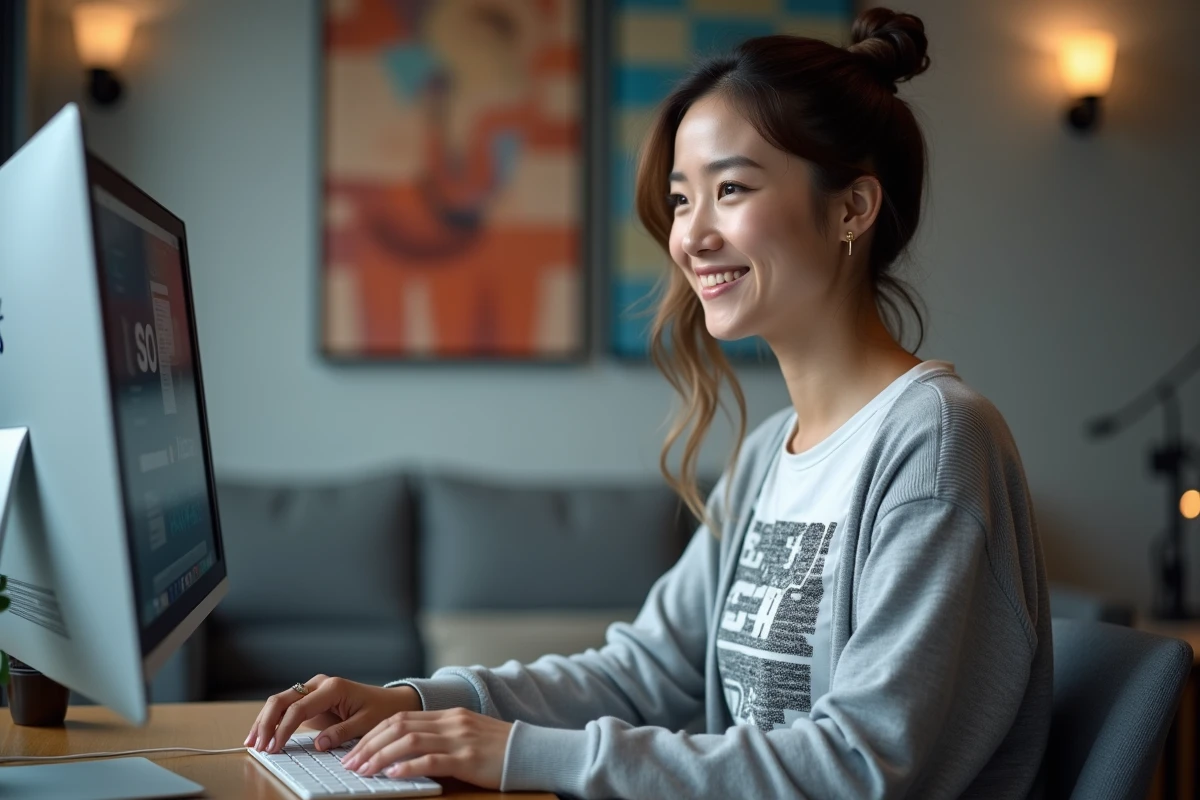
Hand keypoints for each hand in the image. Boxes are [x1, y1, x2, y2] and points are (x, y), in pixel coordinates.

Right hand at [246, 675, 420, 754]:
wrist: (391, 701)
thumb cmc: (381, 710)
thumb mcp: (366, 723)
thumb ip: (342, 732)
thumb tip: (319, 744)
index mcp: (333, 688)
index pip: (299, 707)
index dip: (284, 728)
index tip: (274, 746)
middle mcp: (319, 684)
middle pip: (282, 699)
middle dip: (266, 722)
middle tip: (257, 745)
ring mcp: (313, 690)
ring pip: (279, 701)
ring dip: (264, 721)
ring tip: (252, 741)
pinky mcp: (311, 700)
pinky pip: (286, 708)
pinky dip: (273, 721)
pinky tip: (263, 735)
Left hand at [340, 707, 513, 789]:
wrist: (533, 752)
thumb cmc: (500, 750)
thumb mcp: (468, 735)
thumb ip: (441, 738)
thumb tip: (406, 753)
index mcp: (449, 715)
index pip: (401, 718)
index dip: (374, 733)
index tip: (355, 749)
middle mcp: (451, 722)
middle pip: (399, 726)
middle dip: (369, 744)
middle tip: (350, 763)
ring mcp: (460, 738)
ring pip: (409, 741)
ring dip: (381, 756)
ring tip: (363, 770)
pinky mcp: (468, 758)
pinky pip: (432, 760)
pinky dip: (409, 766)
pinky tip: (393, 775)